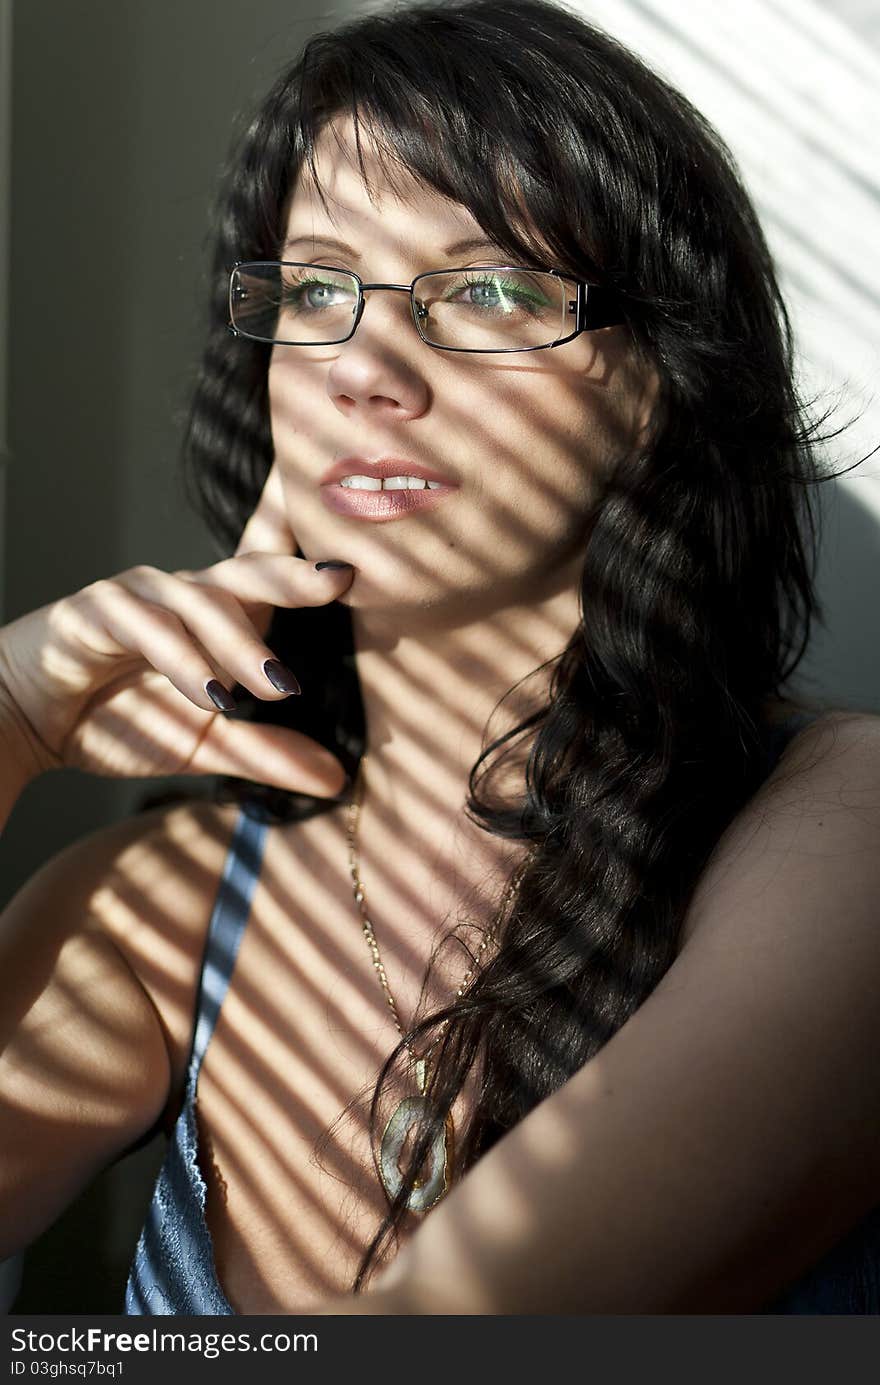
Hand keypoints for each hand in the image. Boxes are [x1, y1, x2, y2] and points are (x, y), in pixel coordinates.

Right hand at [0, 465, 353, 796]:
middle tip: (340, 580)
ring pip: (199, 601)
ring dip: (238, 643)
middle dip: (294, 572)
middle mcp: (184, 592)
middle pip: (247, 570)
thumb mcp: (206, 743)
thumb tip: (338, 779)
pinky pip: (145, 626)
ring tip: (272, 686)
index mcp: (218, 612)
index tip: (360, 544)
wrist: (26, 727)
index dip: (309, 549)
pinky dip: (180, 658)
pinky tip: (208, 693)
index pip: (268, 572)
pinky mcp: (95, 609)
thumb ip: (268, 754)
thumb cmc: (118, 719)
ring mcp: (139, 594)